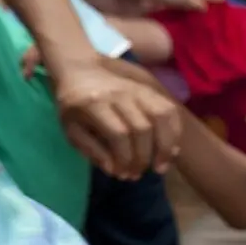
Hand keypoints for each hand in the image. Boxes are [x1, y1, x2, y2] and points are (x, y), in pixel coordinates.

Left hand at [49, 55, 182, 179]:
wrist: (80, 70)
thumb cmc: (73, 105)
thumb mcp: (71, 129)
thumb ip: (92, 150)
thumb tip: (114, 170)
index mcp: (94, 104)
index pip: (118, 133)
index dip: (125, 158)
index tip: (122, 174)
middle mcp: (119, 94)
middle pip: (142, 128)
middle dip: (143, 157)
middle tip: (137, 174)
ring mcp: (136, 89)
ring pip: (161, 116)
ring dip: (165, 145)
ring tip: (161, 166)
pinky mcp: (148, 89)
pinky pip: (169, 108)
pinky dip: (174, 130)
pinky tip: (171, 149)